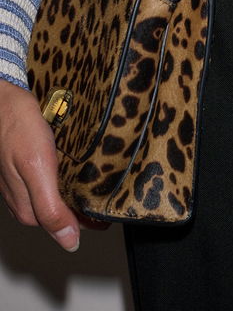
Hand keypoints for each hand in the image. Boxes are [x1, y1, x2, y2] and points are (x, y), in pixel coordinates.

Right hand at [0, 79, 107, 250]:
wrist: (3, 100)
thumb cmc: (17, 129)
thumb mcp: (38, 169)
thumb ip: (51, 208)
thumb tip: (69, 242)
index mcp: (29, 210)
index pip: (67, 226)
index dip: (91, 220)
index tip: (111, 211)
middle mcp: (25, 201)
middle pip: (63, 212)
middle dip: (86, 205)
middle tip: (111, 192)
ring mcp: (25, 184)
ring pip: (59, 195)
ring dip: (78, 189)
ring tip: (101, 179)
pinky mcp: (28, 167)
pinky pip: (53, 178)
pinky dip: (68, 175)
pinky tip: (79, 164)